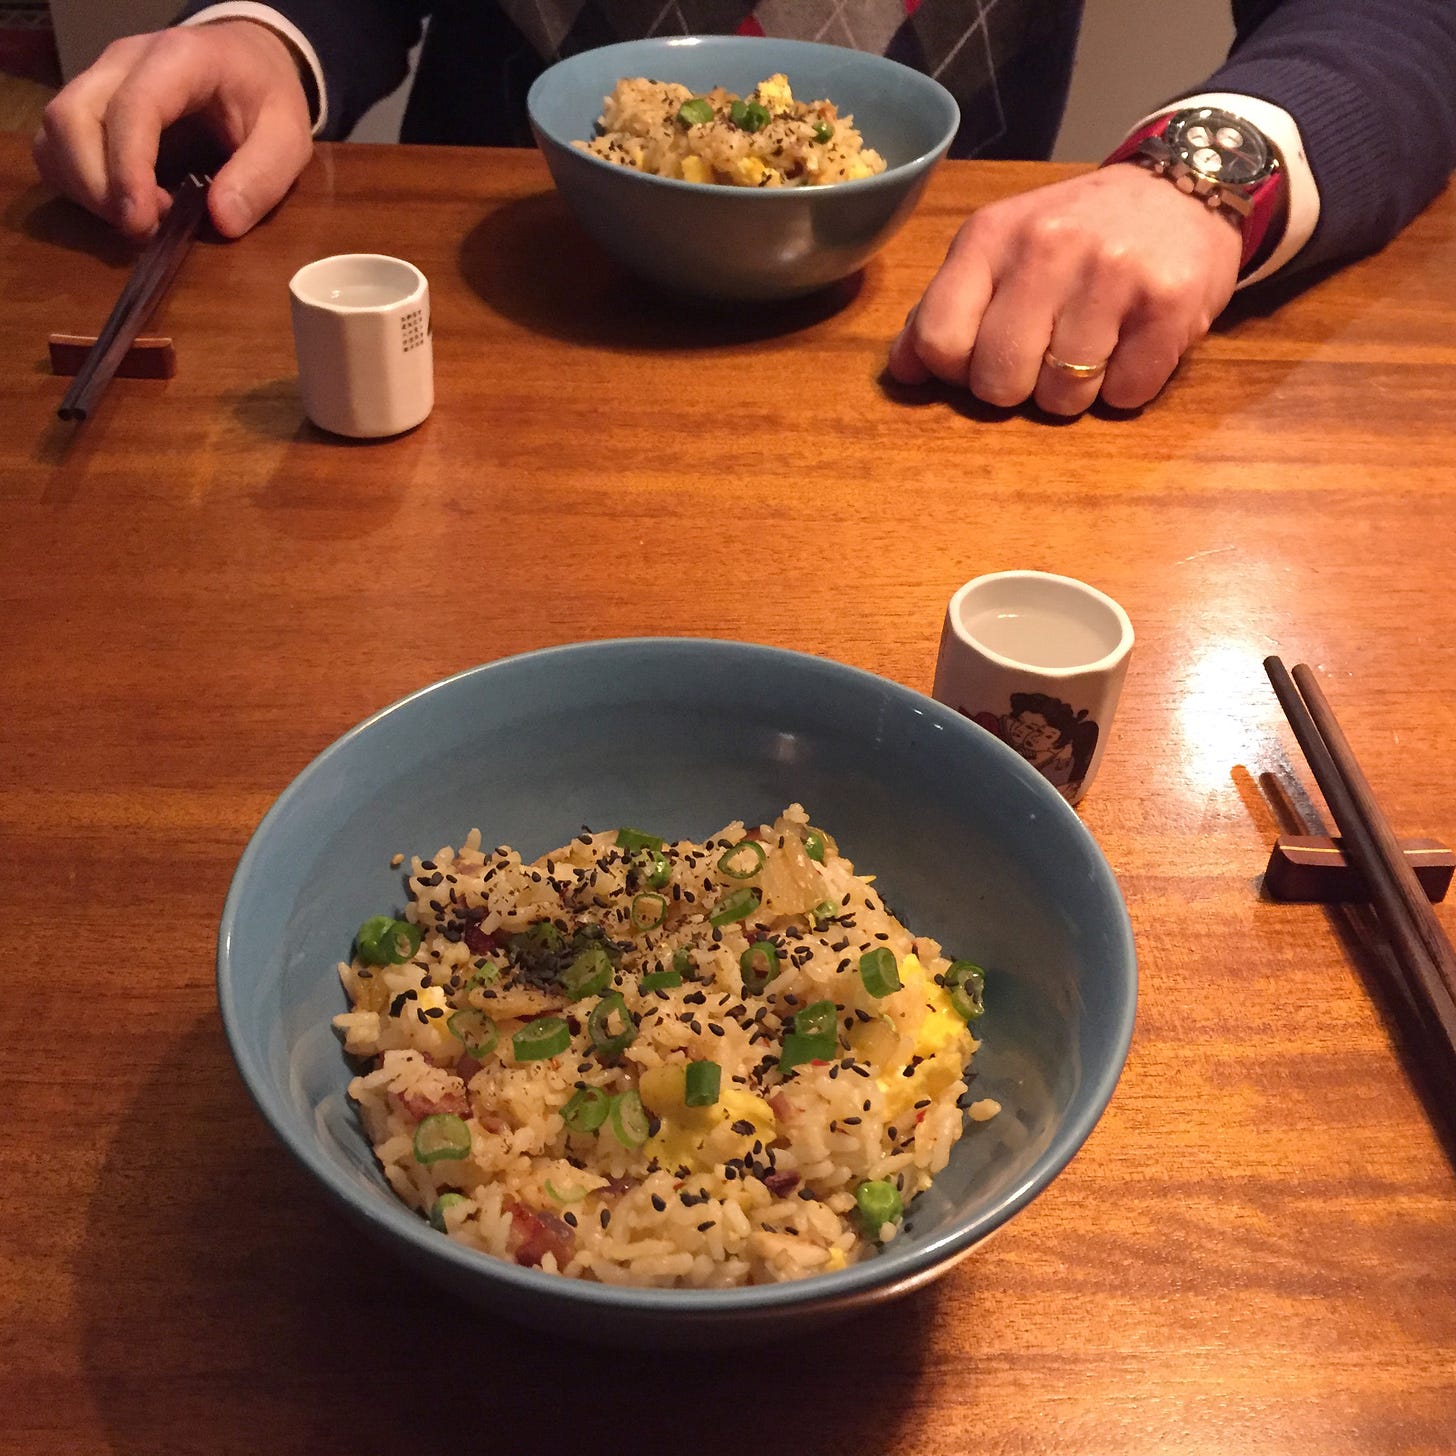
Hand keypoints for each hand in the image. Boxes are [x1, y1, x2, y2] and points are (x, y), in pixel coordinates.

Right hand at [33, 21, 311, 240]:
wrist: (247, 63)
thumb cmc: (265, 97)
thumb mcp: (288, 135)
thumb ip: (262, 176)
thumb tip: (221, 221)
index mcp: (178, 58)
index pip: (132, 108)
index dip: (128, 168)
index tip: (140, 222)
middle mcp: (123, 62)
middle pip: (72, 116)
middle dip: (97, 185)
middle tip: (143, 228)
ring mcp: (100, 81)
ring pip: (56, 131)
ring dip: (85, 188)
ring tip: (139, 219)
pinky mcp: (90, 106)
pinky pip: (58, 145)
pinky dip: (78, 185)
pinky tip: (123, 206)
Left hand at [887, 163, 1243, 414]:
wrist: (1186, 187)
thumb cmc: (1077, 234)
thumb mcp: (1000, 250)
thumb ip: (946, 307)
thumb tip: (903, 372)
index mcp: (990, 236)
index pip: (940, 341)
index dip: (958, 371)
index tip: (983, 355)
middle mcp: (1047, 247)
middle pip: (999, 382)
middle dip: (1017, 387)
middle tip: (1044, 355)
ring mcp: (1110, 272)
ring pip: (1062, 397)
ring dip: (1075, 391)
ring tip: (1094, 345)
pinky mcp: (1169, 301)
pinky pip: (1125, 394)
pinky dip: (1127, 386)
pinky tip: (1133, 343)